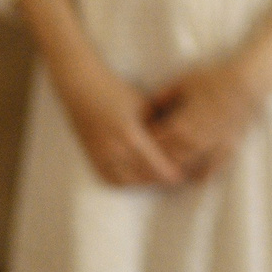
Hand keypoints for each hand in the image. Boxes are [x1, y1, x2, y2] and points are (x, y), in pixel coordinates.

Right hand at [51, 58, 184, 187]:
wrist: (82, 89)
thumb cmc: (117, 92)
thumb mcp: (145, 106)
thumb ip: (160, 127)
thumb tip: (182, 144)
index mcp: (131, 136)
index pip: (158, 167)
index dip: (174, 172)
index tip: (188, 171)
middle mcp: (115, 151)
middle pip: (146, 177)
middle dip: (163, 177)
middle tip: (180, 175)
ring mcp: (101, 157)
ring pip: (131, 182)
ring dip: (146, 180)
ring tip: (161, 174)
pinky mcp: (92, 160)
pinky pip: (114, 180)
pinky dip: (129, 180)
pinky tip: (140, 174)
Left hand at [148, 63, 260, 181]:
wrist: (248, 82)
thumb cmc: (214, 78)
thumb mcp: (183, 81)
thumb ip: (162, 97)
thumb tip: (145, 107)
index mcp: (179, 126)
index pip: (152, 145)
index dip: (140, 145)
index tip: (132, 143)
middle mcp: (192, 144)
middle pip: (164, 162)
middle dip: (151, 162)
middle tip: (142, 161)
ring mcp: (210, 150)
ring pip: (183, 171)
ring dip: (171, 172)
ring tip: (161, 169)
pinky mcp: (226, 152)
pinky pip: (207, 173)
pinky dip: (194, 176)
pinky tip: (187, 174)